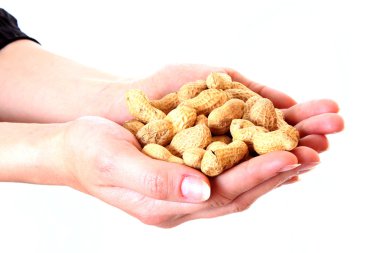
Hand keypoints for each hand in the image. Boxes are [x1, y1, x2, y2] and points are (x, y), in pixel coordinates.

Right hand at [59, 116, 306, 226]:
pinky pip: (227, 170)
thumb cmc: (87, 151)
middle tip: (312, 152)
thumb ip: (155, 180)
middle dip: (276, 173)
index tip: (289, 155)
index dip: (256, 175)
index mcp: (163, 206)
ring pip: (237, 183)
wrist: (73, 150)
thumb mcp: (113, 161)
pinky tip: (270, 149)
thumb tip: (200, 191)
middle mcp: (180, 204)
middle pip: (238, 192)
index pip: (220, 194)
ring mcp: (184, 192)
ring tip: (303, 150)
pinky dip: (251, 160)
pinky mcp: (185, 176)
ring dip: (270, 167)